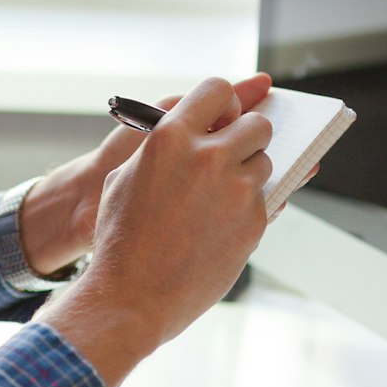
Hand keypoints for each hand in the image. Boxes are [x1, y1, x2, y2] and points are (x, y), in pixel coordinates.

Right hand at [35, 77, 273, 386]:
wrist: (132, 297)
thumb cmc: (121, 238)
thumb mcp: (126, 177)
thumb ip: (164, 147)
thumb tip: (196, 129)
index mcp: (170, 137)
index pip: (218, 90)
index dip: (224, 103)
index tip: (224, 117)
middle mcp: (209, 156)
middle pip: (257, 124)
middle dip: (248, 136)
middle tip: (233, 155)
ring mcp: (237, 189)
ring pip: (265, 162)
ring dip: (249, 174)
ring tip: (218, 200)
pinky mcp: (255, 221)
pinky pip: (266, 200)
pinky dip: (248, 209)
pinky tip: (220, 228)